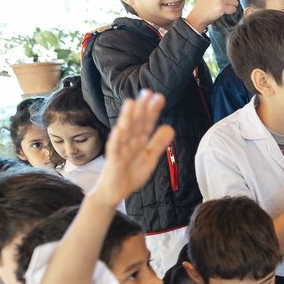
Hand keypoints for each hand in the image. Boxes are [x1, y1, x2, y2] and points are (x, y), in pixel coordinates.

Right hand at [91, 90, 172, 207]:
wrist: (115, 191)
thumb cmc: (131, 173)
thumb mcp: (150, 157)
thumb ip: (159, 143)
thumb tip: (170, 126)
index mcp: (139, 140)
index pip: (147, 123)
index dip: (153, 111)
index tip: (159, 97)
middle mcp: (129, 141)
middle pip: (136, 122)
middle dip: (141, 108)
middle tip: (147, 92)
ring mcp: (120, 149)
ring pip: (124, 131)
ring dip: (127, 117)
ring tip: (131, 103)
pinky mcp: (113, 160)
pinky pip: (114, 149)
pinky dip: (117, 139)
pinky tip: (119, 129)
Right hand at [186, 0, 239, 33]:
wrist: (198, 15)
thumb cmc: (204, 1)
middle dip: (231, 0)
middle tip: (221, 3)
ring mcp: (219, 0)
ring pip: (235, 2)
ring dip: (231, 6)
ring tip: (221, 7)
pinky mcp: (221, 8)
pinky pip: (233, 9)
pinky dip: (230, 12)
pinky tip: (222, 12)